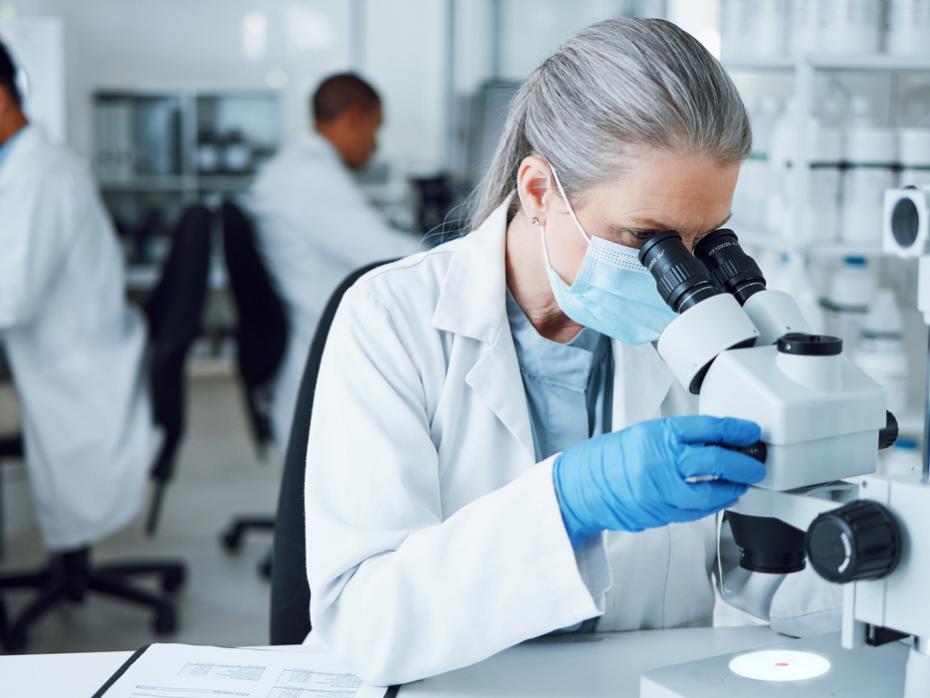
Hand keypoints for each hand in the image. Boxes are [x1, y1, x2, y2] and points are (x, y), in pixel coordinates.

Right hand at [552, 415, 764, 547]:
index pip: (707, 428)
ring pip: (711, 492)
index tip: (750, 432)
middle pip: (716, 461)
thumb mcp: (641, 434)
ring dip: (733, 489)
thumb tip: (713, 441)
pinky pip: (697, 510)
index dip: (735, 430)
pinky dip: (713, 504)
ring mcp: (661, 490)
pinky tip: (721, 499)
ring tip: (742, 484)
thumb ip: (675, 438)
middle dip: (743, 463)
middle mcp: (660, 461)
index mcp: (656, 435)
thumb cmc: (606, 460)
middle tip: (756, 463)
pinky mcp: (660, 512)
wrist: (580, 488)